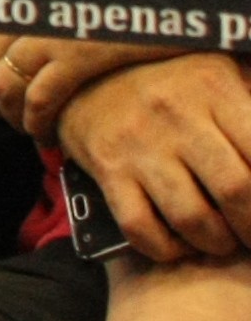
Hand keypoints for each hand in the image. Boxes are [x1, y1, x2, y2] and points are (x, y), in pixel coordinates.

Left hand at [0, 34, 168, 142]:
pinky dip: (38, 123)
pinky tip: (48, 136)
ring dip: (11, 116)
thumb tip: (10, 24)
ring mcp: (49, 30)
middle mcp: (26, 6)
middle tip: (7, 116)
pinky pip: (41, 99)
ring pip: (4, 86)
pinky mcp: (79, 54)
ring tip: (29, 129)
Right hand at [54, 50, 250, 260]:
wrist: (86, 71)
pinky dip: (167, 249)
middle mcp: (176, 114)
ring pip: (192, 218)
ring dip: (218, 243)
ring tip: (223, 240)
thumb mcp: (225, 73)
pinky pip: (141, 227)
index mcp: (215, 87)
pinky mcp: (106, 167)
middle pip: (237, 191)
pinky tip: (179, 242)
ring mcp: (138, 143)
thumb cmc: (175, 81)